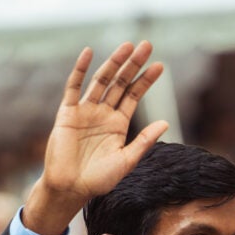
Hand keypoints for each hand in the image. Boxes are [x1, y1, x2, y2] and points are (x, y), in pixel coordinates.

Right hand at [23, 41, 167, 234]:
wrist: (71, 189)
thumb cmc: (98, 181)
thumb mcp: (126, 161)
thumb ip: (144, 142)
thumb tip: (166, 122)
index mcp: (117, 125)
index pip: (134, 96)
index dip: (146, 81)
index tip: (160, 66)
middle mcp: (103, 114)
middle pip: (120, 83)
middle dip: (133, 65)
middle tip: (147, 45)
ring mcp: (85, 111)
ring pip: (101, 80)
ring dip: (114, 63)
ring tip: (128, 46)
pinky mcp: (68, 113)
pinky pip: (74, 87)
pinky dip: (80, 69)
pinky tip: (89, 53)